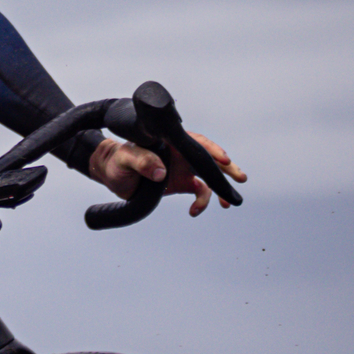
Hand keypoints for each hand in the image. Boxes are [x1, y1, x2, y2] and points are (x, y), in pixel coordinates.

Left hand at [89, 130, 245, 217]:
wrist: (113, 174)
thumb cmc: (118, 160)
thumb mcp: (126, 159)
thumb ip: (142, 161)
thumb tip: (161, 172)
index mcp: (170, 142)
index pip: (195, 142)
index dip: (210, 149)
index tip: (222, 159)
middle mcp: (181, 153)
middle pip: (209, 158)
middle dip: (226, 167)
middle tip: (240, 177)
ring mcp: (183, 168)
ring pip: (209, 175)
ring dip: (221, 187)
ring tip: (229, 202)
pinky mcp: (182, 182)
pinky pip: (199, 191)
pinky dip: (202, 202)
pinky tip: (195, 211)